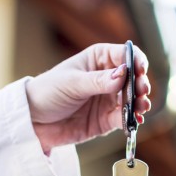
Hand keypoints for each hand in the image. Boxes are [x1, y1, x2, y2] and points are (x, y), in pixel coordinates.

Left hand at [25, 43, 150, 152]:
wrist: (33, 121)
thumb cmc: (47, 92)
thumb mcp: (71, 83)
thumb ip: (98, 80)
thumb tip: (123, 74)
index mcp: (98, 59)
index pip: (125, 55)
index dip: (136, 61)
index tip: (140, 70)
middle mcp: (107, 77)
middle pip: (134, 78)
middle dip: (141, 84)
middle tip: (142, 92)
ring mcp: (108, 99)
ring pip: (132, 99)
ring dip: (140, 103)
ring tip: (141, 108)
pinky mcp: (107, 119)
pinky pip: (124, 118)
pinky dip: (132, 120)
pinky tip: (135, 121)